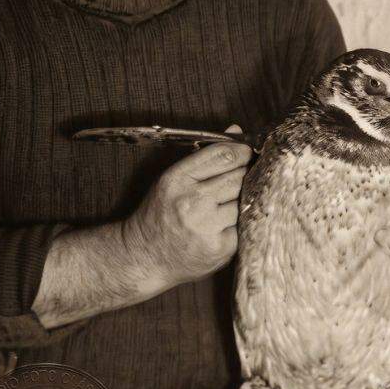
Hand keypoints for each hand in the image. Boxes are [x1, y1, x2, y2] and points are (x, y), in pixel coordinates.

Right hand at [121, 125, 250, 288]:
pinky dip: (240, 222)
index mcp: (177, 180)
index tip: (246, 153)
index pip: (222, 155)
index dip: (241, 151)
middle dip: (244, 175)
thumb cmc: (161, 213)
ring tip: (227, 205)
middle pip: (238, 177)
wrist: (143, 257)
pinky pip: (244, 225)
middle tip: (241, 179)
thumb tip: (237, 131)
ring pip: (243, 200)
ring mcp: (206, 226)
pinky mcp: (220, 248)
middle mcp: (191, 202)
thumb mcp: (174, 179)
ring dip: (242, 200)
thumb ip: (205, 156)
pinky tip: (225, 224)